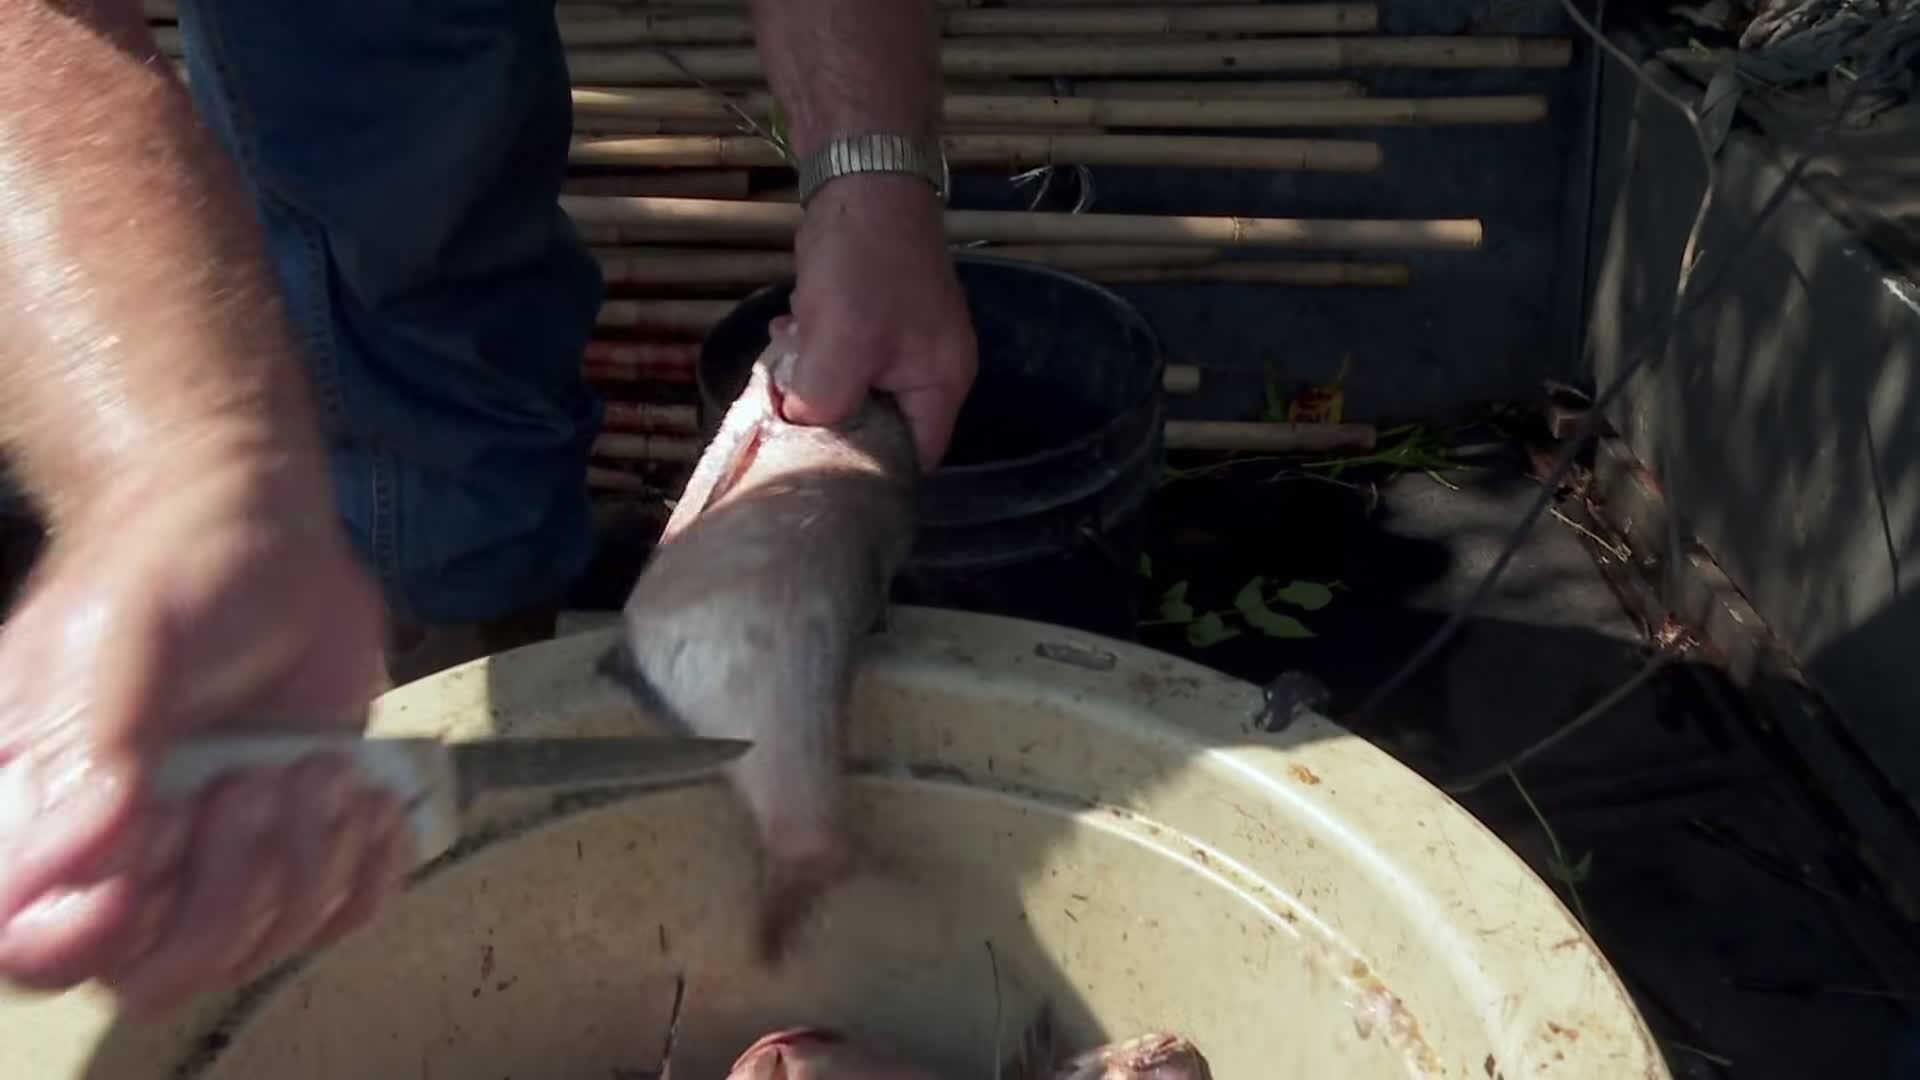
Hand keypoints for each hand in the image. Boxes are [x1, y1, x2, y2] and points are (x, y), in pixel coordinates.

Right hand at [0, 449, 407, 1013]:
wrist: (264, 533)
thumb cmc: (173, 570)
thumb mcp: (120, 641)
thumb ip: (92, 748)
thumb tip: (76, 867)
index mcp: (38, 819)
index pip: (39, 950)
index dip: (101, 935)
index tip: (171, 837)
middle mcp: (119, 859)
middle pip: (167, 972)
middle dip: (237, 883)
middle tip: (263, 779)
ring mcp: (212, 860)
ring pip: (263, 946)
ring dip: (312, 857)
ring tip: (314, 765)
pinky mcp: (297, 847)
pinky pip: (340, 915)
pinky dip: (371, 862)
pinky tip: (367, 793)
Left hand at [779, 173, 977, 469]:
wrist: (863, 173)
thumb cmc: (862, 265)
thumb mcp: (840, 348)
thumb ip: (822, 407)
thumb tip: (798, 430)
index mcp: (943, 383)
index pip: (912, 459)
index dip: (867, 472)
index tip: (818, 472)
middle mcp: (933, 366)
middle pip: (880, 424)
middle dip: (831, 419)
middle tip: (787, 411)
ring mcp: (906, 336)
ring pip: (855, 386)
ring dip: (815, 380)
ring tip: (782, 366)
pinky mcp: (878, 311)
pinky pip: (845, 350)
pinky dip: (816, 348)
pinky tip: (788, 331)